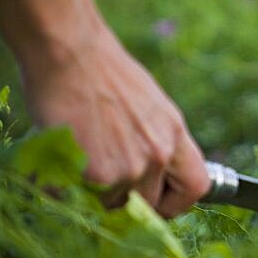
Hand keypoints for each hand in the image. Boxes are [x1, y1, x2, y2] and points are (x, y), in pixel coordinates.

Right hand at [0, 0, 208, 216]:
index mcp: (174, 132)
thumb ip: (152, 139)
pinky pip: (80, 198)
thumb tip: (148, 172)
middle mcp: (158, 153)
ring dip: (92, 188)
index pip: (196, 186)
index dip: (176, 203)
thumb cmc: (100, 71)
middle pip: (148, 205)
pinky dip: (65, 184)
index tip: (157, 205)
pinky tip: (61, 152)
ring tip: (79, 150)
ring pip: (110, 204)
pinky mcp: (99, 174)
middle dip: (124, 198)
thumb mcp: (146, 104)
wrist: (71, 51)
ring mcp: (130, 166)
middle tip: (100, 175)